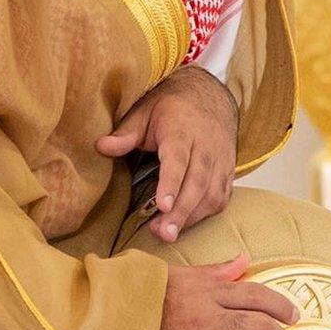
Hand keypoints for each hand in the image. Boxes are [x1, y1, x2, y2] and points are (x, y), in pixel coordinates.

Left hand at [97, 65, 238, 242]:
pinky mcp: (229, 171)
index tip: (163, 206)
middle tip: (164, 234)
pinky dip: (206, 213)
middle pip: (198, 182)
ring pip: (213, 193)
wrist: (211, 95)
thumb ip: (126, 132)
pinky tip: (187, 223)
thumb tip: (101, 147)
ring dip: (193, 216)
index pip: (179, 160)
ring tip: (168, 234)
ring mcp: (221, 160)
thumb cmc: (173, 105)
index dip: (172, 183)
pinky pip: (222, 196)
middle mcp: (207, 147)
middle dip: (182, 211)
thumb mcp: (145, 110)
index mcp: (183, 130)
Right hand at [158, 255, 297, 329]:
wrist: (111, 321)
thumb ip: (217, 271)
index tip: (293, 315)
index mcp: (209, 293)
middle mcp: (207, 321)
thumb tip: (244, 260)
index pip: (257, 296)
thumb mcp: (183, 275)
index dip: (282, 306)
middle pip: (259, 329)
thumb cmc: (149, 297)